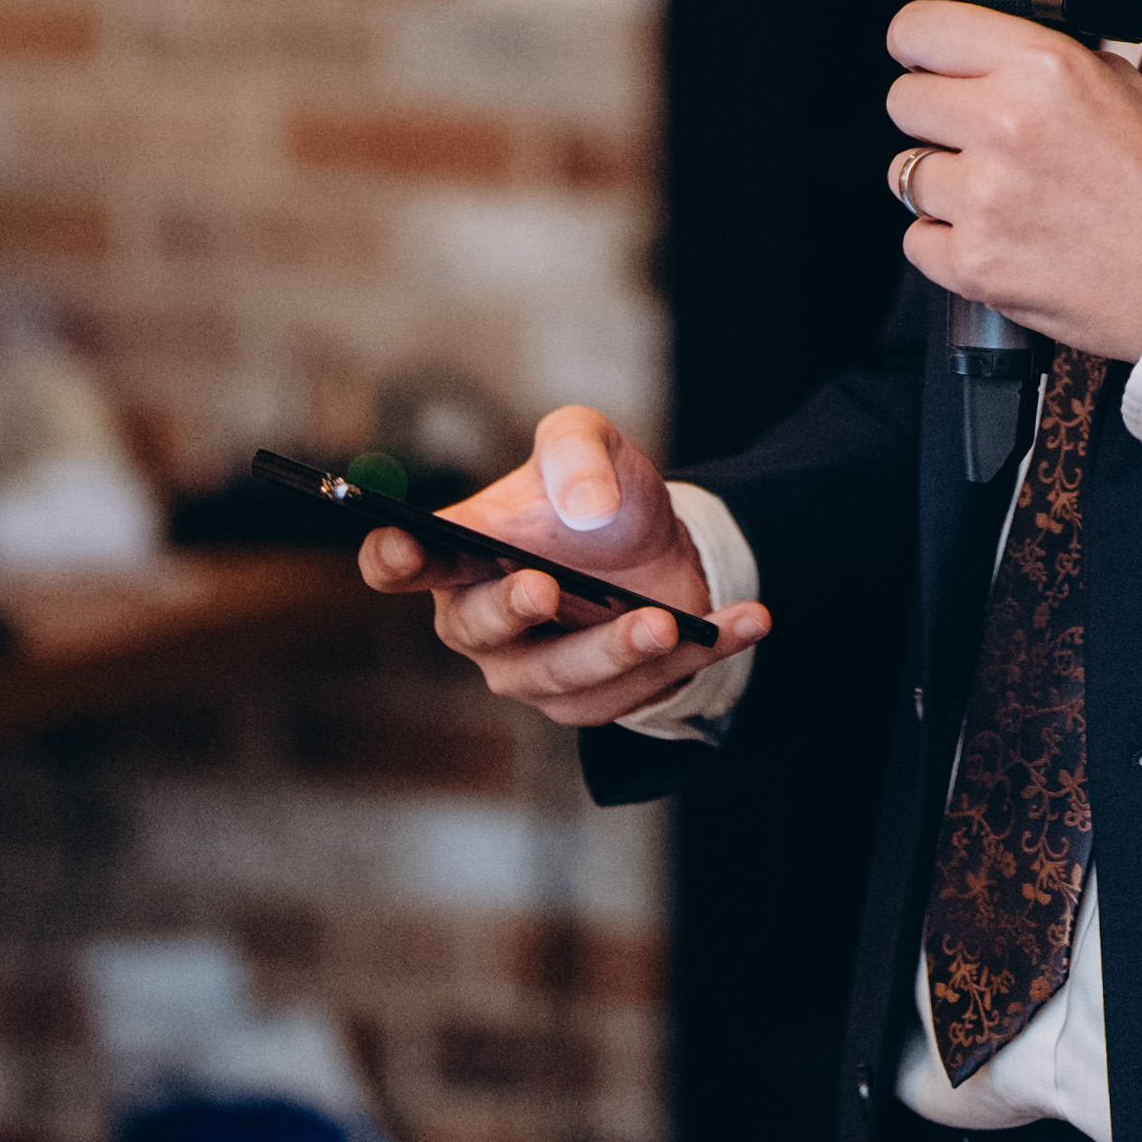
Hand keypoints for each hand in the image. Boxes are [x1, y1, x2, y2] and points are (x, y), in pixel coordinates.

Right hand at [358, 402, 764, 724]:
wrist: (662, 543)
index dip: (392, 558)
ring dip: (613, 651)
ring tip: (663, 622)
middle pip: (477, 628)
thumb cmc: (600, 493)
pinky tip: (748, 621)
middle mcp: (483, 620)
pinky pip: (637, 693)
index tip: (402, 544)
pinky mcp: (592, 699)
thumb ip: (576, 452)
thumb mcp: (589, 442)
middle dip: (509, 611)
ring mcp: (533, 669)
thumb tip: (583, 511)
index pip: (401, 563)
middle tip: (543, 586)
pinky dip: (699, 656)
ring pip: (560, 677)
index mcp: (460, 553)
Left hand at [886, 3, 1141, 362]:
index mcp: (1044, 68)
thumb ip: (1048, 63)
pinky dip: (947, 241)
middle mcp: (1006, 125)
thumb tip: (990, 56)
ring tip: (997, 193)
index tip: (922, 58)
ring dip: (943, 181)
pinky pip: (916, 241)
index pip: (919, 30)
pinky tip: (995, 235)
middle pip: (903, 101)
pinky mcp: (975, 265)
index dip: (916, 45)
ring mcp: (985, 199)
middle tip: (974, 134)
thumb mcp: (1126, 86)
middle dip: (934, 115)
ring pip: (904, 173)